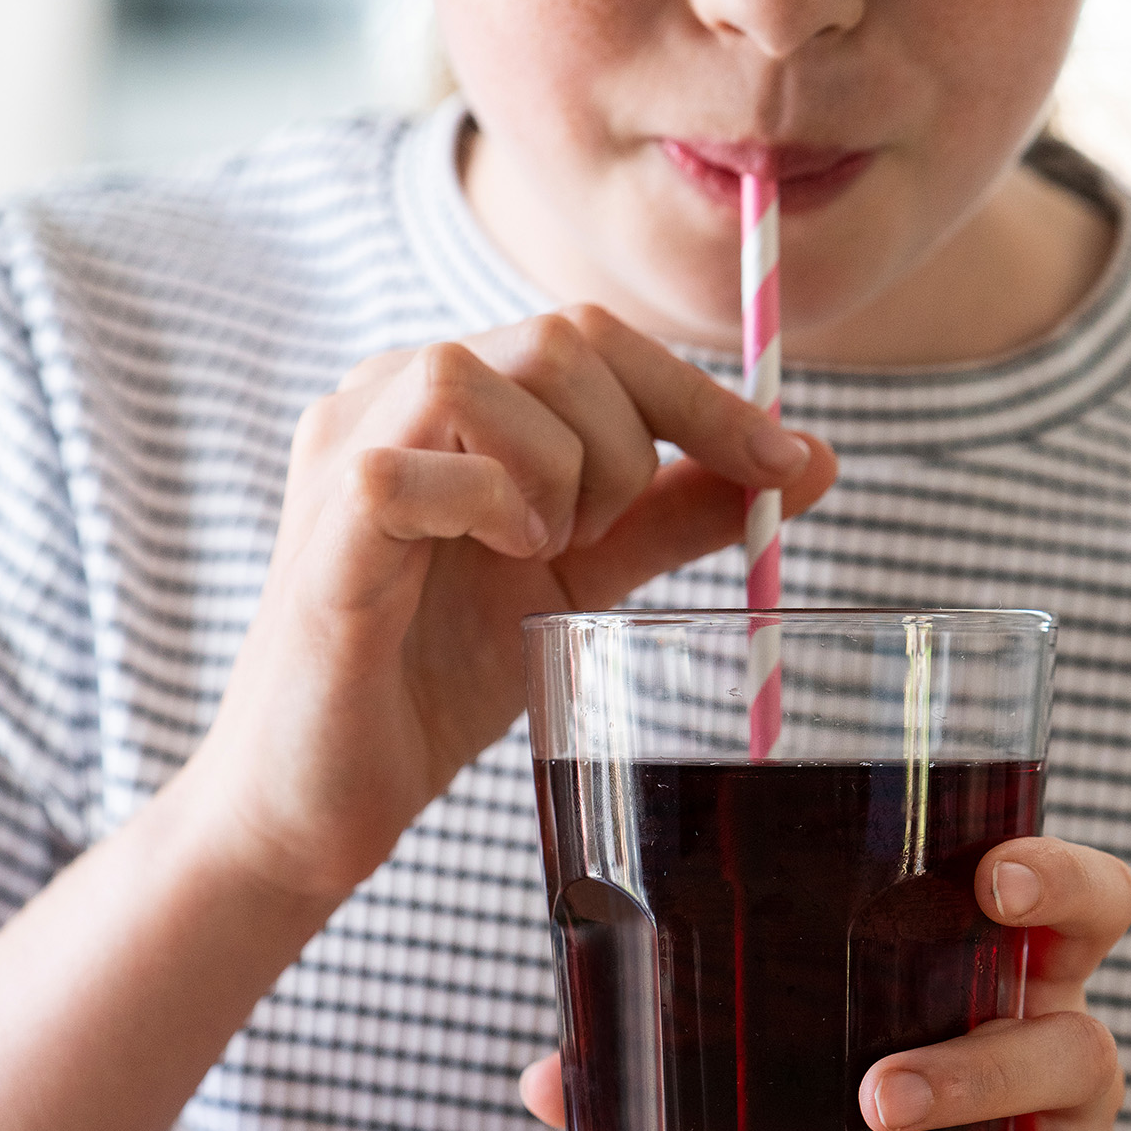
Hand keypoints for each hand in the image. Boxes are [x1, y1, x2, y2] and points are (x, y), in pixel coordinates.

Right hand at [185, 306, 837, 898]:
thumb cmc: (437, 677)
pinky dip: (491, 508)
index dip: (701, 393)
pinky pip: (419, 465)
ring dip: (559, 474)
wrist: (326, 795)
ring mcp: (344, 445)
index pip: (594, 335)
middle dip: (632, 444)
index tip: (787, 462)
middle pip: (560, 337)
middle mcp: (385, 392)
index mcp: (449, 395)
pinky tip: (496, 559)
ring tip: (539, 553)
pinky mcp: (325, 518)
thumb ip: (675, 513)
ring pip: (485, 375)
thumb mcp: (584, 579)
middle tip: (605, 542)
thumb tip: (805, 463)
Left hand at [520, 836, 1130, 1130]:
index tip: (998, 882)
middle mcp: (1066, 1073)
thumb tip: (551, 1079)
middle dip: (975, 1068)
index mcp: (1011, 989)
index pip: (1086, 908)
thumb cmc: (902, 1115)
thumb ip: (698, 1051)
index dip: (1059, 883)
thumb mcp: (827, 1059)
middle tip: (876, 1096)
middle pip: (1069, 1046)